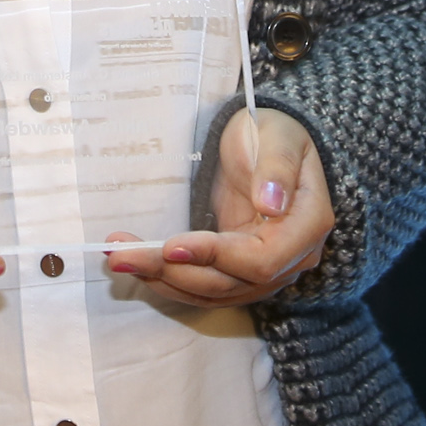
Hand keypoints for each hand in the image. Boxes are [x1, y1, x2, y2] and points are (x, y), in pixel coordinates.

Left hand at [103, 107, 336, 305]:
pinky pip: (202, 287)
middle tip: (121, 254)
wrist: (267, 143)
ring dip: (161, 279)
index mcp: (307, 226)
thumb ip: (277, 168)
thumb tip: (271, 204)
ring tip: (117, 258)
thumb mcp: (279, 136)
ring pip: (210, 291)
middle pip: (228, 282)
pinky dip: (167, 278)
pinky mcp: (235, 271)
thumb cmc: (275, 134)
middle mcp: (289, 259)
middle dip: (172, 270)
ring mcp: (262, 271)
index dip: (216, 257)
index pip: (262, 260)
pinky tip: (136, 264)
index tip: (173, 244)